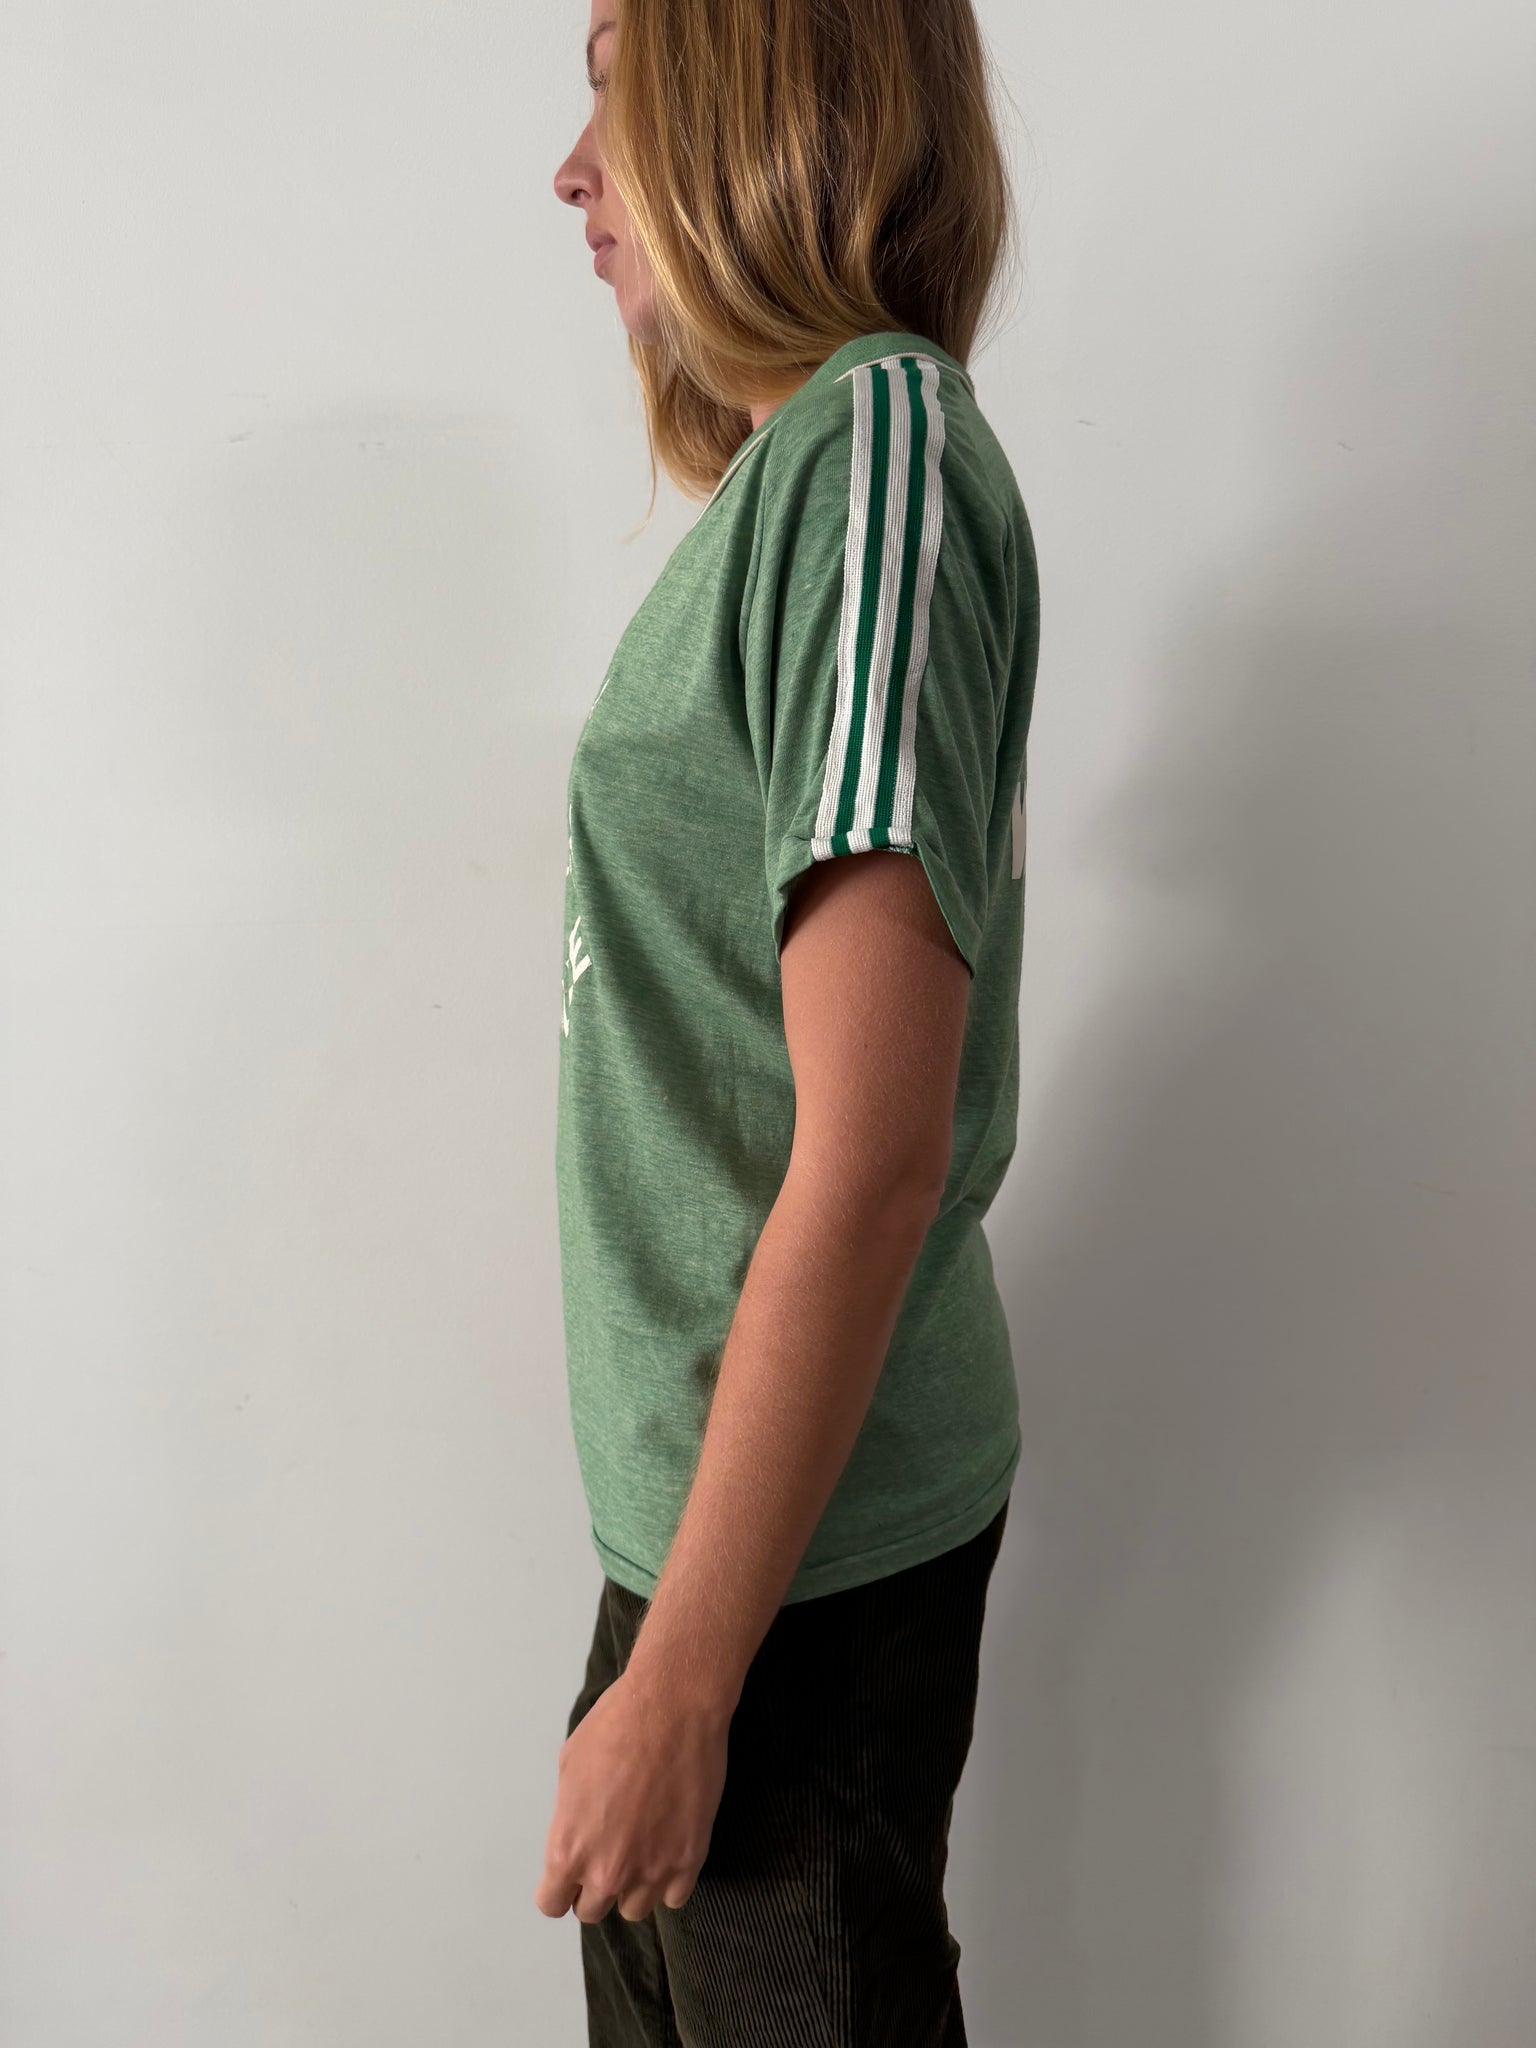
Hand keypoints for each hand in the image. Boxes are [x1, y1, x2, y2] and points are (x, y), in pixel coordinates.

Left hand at [534, 1666, 731, 1923]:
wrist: (672, 1706)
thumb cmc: (615, 1726)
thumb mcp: (569, 1767)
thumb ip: (569, 1816)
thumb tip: (577, 1831)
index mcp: (567, 1848)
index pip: (553, 1903)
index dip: (561, 1889)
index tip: (572, 1874)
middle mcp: (606, 1871)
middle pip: (592, 1911)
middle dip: (596, 1885)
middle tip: (610, 1850)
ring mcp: (650, 1870)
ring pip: (635, 1909)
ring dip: (634, 1885)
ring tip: (642, 1847)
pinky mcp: (688, 1860)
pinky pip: (673, 1897)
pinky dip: (669, 1878)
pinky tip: (668, 1847)